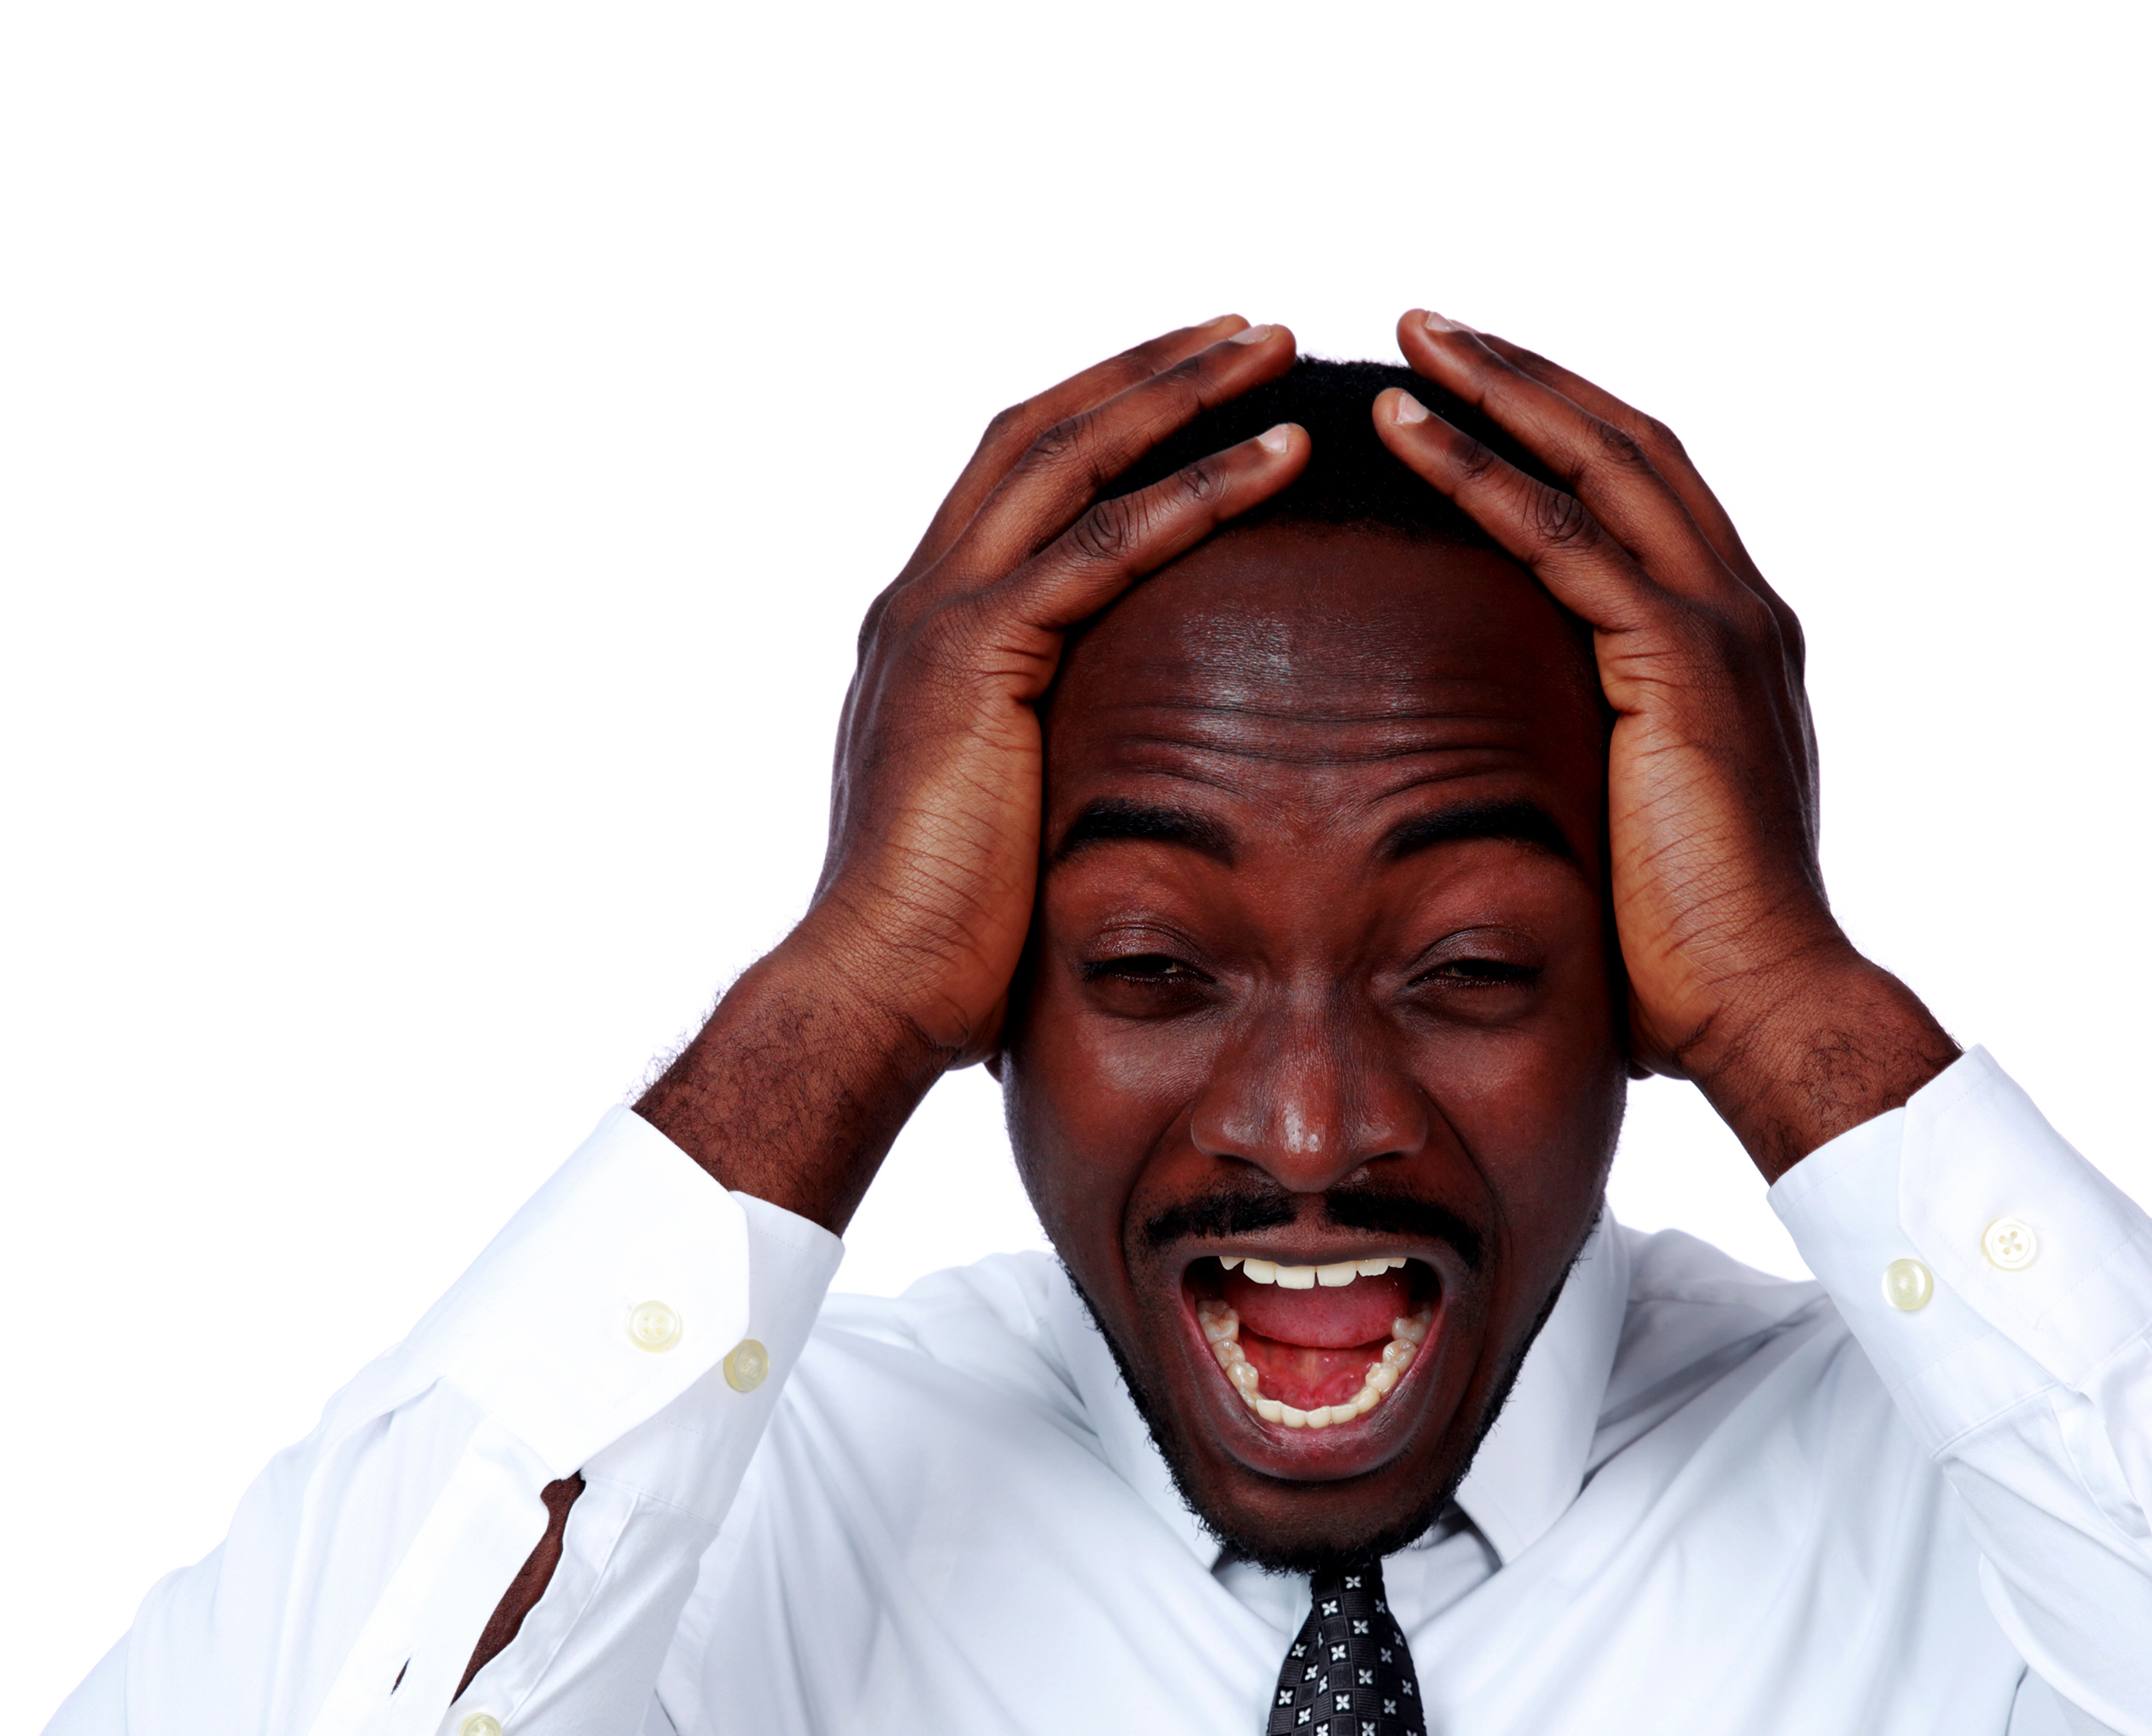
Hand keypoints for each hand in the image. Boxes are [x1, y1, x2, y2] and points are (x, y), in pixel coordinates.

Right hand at [640, 318, 1310, 1226]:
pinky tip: (1276, 461)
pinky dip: (1193, 492)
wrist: (875, 990)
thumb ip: (1053, 763)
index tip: (1201, 382)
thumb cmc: (951, 945)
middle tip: (1251, 329)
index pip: (1019, 479)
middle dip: (1149, 371)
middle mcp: (921, 602)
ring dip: (1179, 396)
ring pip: (1069, 458)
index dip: (1108, 418)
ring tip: (1275, 355)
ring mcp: (938, 621)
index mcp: (928, 633)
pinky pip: (1100, 547)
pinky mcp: (976, 659)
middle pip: (1041, 432)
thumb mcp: (1011, 819)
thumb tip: (1129, 779)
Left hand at [1373, 312, 1955, 1175]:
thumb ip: (1591, 774)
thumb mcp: (1633, 832)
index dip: (1562, 428)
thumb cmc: (1691, 963)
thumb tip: (1509, 789)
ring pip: (1599, 461)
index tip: (1474, 389)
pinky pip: (1565, 539)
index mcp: (1731, 647)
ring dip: (1498, 392)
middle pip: (1627, 442)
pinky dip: (1482, 475)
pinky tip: (1403, 437)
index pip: (1645, 493)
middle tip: (1426, 327)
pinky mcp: (1677, 666)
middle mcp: (1739, 613)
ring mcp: (1719, 630)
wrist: (1768, 1008)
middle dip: (1526, 374)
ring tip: (1404, 346)